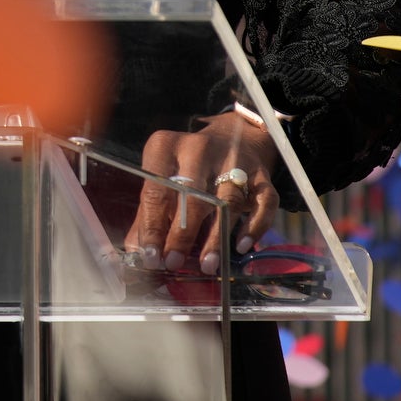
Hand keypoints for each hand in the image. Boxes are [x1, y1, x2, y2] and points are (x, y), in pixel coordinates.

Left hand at [132, 112, 281, 276]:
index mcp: (167, 146)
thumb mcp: (164, 179)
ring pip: (228, 201)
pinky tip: (241, 246)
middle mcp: (200, 148)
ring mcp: (235, 159)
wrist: (235, 135)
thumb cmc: (189, 167)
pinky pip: (264, 202)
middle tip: (174, 263)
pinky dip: (254, 226)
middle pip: (192, 196)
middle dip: (182, 234)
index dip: (152, 227)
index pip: (156, 191)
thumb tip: (136, 255)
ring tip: (207, 264)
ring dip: (216, 237)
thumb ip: (148, 216)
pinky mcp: (262, 173)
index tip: (151, 257)